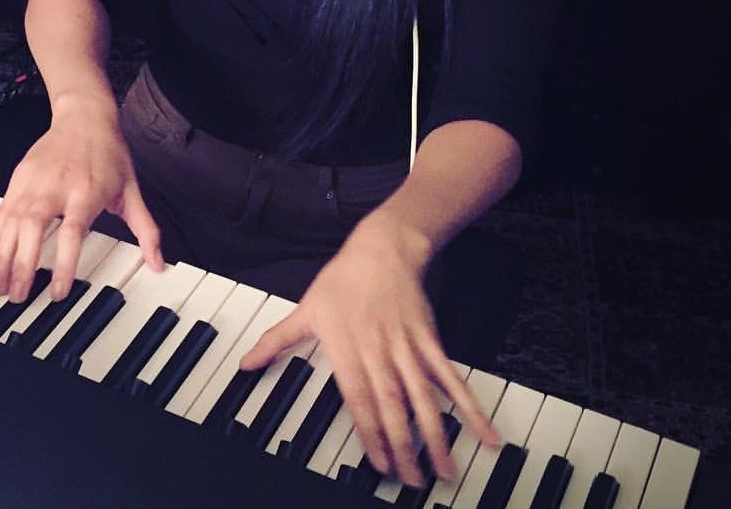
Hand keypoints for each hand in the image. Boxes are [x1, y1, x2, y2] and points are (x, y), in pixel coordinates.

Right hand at [0, 102, 162, 302]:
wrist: (84, 116)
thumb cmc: (108, 153)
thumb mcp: (131, 190)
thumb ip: (145, 229)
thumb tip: (158, 261)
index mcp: (86, 192)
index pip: (72, 232)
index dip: (63, 264)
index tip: (58, 291)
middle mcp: (56, 187)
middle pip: (33, 229)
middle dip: (23, 266)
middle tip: (19, 296)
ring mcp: (33, 182)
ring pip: (11, 223)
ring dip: (3, 258)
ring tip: (0, 286)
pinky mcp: (19, 178)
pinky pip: (1, 212)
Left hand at [238, 205, 498, 486]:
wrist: (383, 247)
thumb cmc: (342, 280)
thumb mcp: (305, 308)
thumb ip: (277, 341)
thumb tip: (246, 363)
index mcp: (346, 347)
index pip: (359, 398)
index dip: (371, 433)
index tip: (380, 464)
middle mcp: (378, 349)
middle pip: (393, 403)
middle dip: (404, 445)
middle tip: (412, 482)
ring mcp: (407, 345)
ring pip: (423, 396)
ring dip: (435, 435)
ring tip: (444, 470)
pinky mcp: (429, 339)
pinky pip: (450, 377)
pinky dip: (469, 405)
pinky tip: (485, 431)